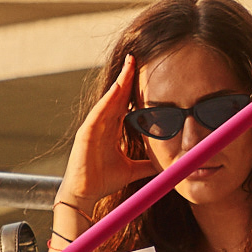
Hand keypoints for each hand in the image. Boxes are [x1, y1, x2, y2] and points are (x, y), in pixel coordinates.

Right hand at [57, 56, 157, 218]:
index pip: (124, 103)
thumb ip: (146, 164)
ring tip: (129, 64)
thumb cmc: (103, 180)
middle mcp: (102, 124)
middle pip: (117, 96)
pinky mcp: (86, 132)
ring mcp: (93, 126)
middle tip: (136, 57)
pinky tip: (117, 87)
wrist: (85, 194)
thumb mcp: (132, 170)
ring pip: (108, 99)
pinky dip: (108, 99)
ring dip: (119, 81)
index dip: (133, 88)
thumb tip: (165, 165)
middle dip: (126, 77)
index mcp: (111, 130)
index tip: (145, 72)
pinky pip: (99, 112)